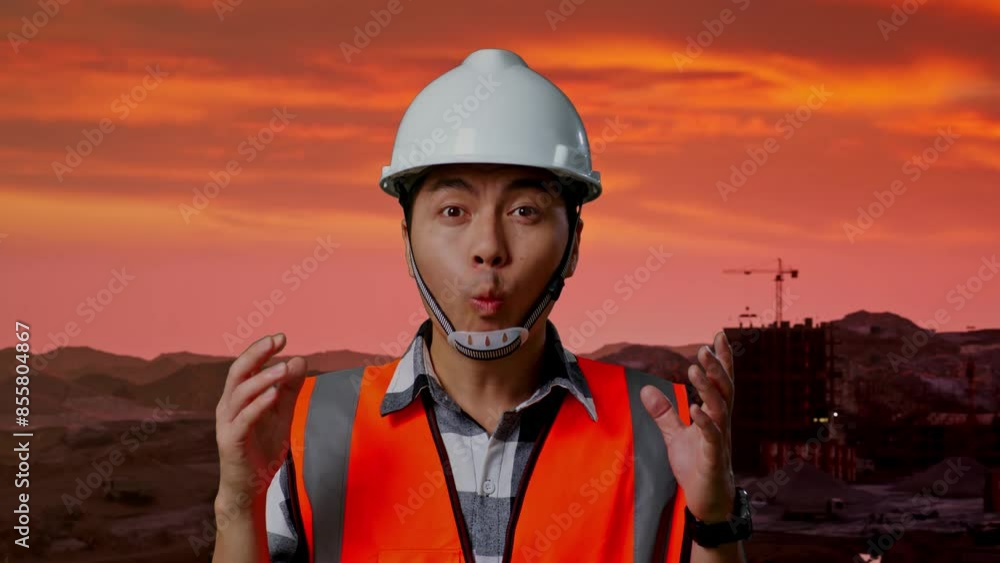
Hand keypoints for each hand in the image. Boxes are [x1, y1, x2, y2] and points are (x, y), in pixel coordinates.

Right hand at [215, 333, 307, 500]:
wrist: (249, 487)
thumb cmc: (262, 448)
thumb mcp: (282, 414)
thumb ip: (290, 389)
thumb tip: (300, 359)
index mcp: (237, 397)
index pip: (246, 366)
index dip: (261, 350)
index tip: (281, 337)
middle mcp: (227, 406)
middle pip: (237, 372)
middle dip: (256, 354)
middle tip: (276, 340)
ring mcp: (227, 423)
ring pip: (240, 393)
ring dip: (262, 378)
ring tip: (283, 368)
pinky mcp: (231, 441)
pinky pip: (244, 419)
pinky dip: (258, 404)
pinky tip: (274, 394)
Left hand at [640, 331, 735, 522]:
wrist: (708, 502)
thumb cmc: (697, 467)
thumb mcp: (675, 436)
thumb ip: (664, 413)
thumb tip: (646, 389)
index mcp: (715, 416)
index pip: (721, 383)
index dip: (722, 360)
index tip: (719, 335)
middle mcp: (721, 424)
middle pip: (724, 390)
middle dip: (717, 368)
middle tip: (704, 348)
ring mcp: (719, 441)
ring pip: (720, 409)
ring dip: (708, 389)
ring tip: (695, 369)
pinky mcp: (713, 459)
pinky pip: (712, 437)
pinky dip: (704, 421)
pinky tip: (694, 408)